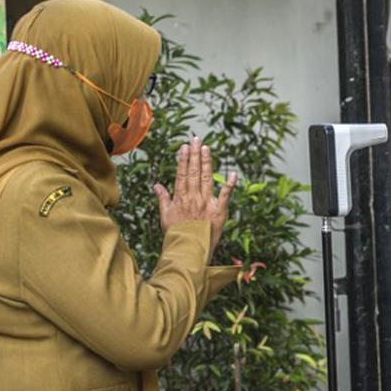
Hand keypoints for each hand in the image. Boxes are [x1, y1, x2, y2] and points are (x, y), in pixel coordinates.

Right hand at [153, 137, 237, 253]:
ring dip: (207, 163)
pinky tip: (233, 173)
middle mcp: (193, 198)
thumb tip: (156, 185)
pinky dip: (230, 185)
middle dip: (195, 155)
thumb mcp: (165, 216)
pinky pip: (225, 196)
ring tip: (206, 148)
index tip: (185, 147)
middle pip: (193, 172)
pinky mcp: (219, 212)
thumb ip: (163, 198)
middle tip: (197, 140)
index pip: (181, 174)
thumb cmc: (176, 234)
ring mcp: (206, 204)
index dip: (183, 160)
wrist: (188, 250)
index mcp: (181, 198)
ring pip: (206, 179)